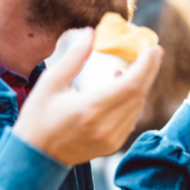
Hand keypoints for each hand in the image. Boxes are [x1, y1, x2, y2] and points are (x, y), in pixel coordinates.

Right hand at [13, 28, 161, 164]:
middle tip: (153, 51)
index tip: (154, 48)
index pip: (130, 84)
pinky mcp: (113, 145)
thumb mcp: (50, 83)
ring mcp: (111, 139)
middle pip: (139, 94)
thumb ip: (74, 58)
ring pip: (137, 107)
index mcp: (89, 108)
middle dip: (149, 70)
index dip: (146, 66)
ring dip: (140, 85)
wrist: (35, 156)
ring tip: (132, 68)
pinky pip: (131, 119)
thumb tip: (90, 33)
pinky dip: (132, 101)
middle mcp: (105, 126)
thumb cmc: (37, 117)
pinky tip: (122, 88)